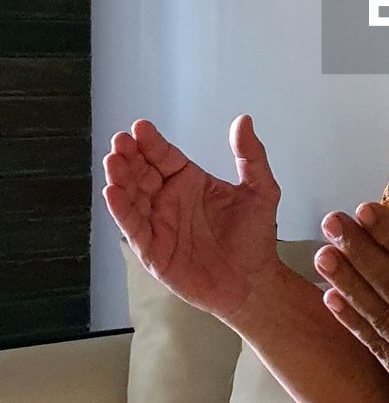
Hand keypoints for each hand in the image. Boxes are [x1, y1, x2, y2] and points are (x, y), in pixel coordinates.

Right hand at [101, 114, 282, 323]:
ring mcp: (159, 225)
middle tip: (120, 142)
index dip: (151, 143)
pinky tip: (112, 193)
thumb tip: (243, 120)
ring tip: (113, 161)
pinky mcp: (154, 251)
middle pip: (142, 173)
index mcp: (191, 182)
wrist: (254, 282)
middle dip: (129, 157)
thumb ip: (251, 156)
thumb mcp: (261, 190)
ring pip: (132, 198)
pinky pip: (134, 228)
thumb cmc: (255, 238)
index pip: (164, 157)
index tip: (140, 127)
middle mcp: (170, 200)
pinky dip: (121, 211)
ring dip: (120, 179)